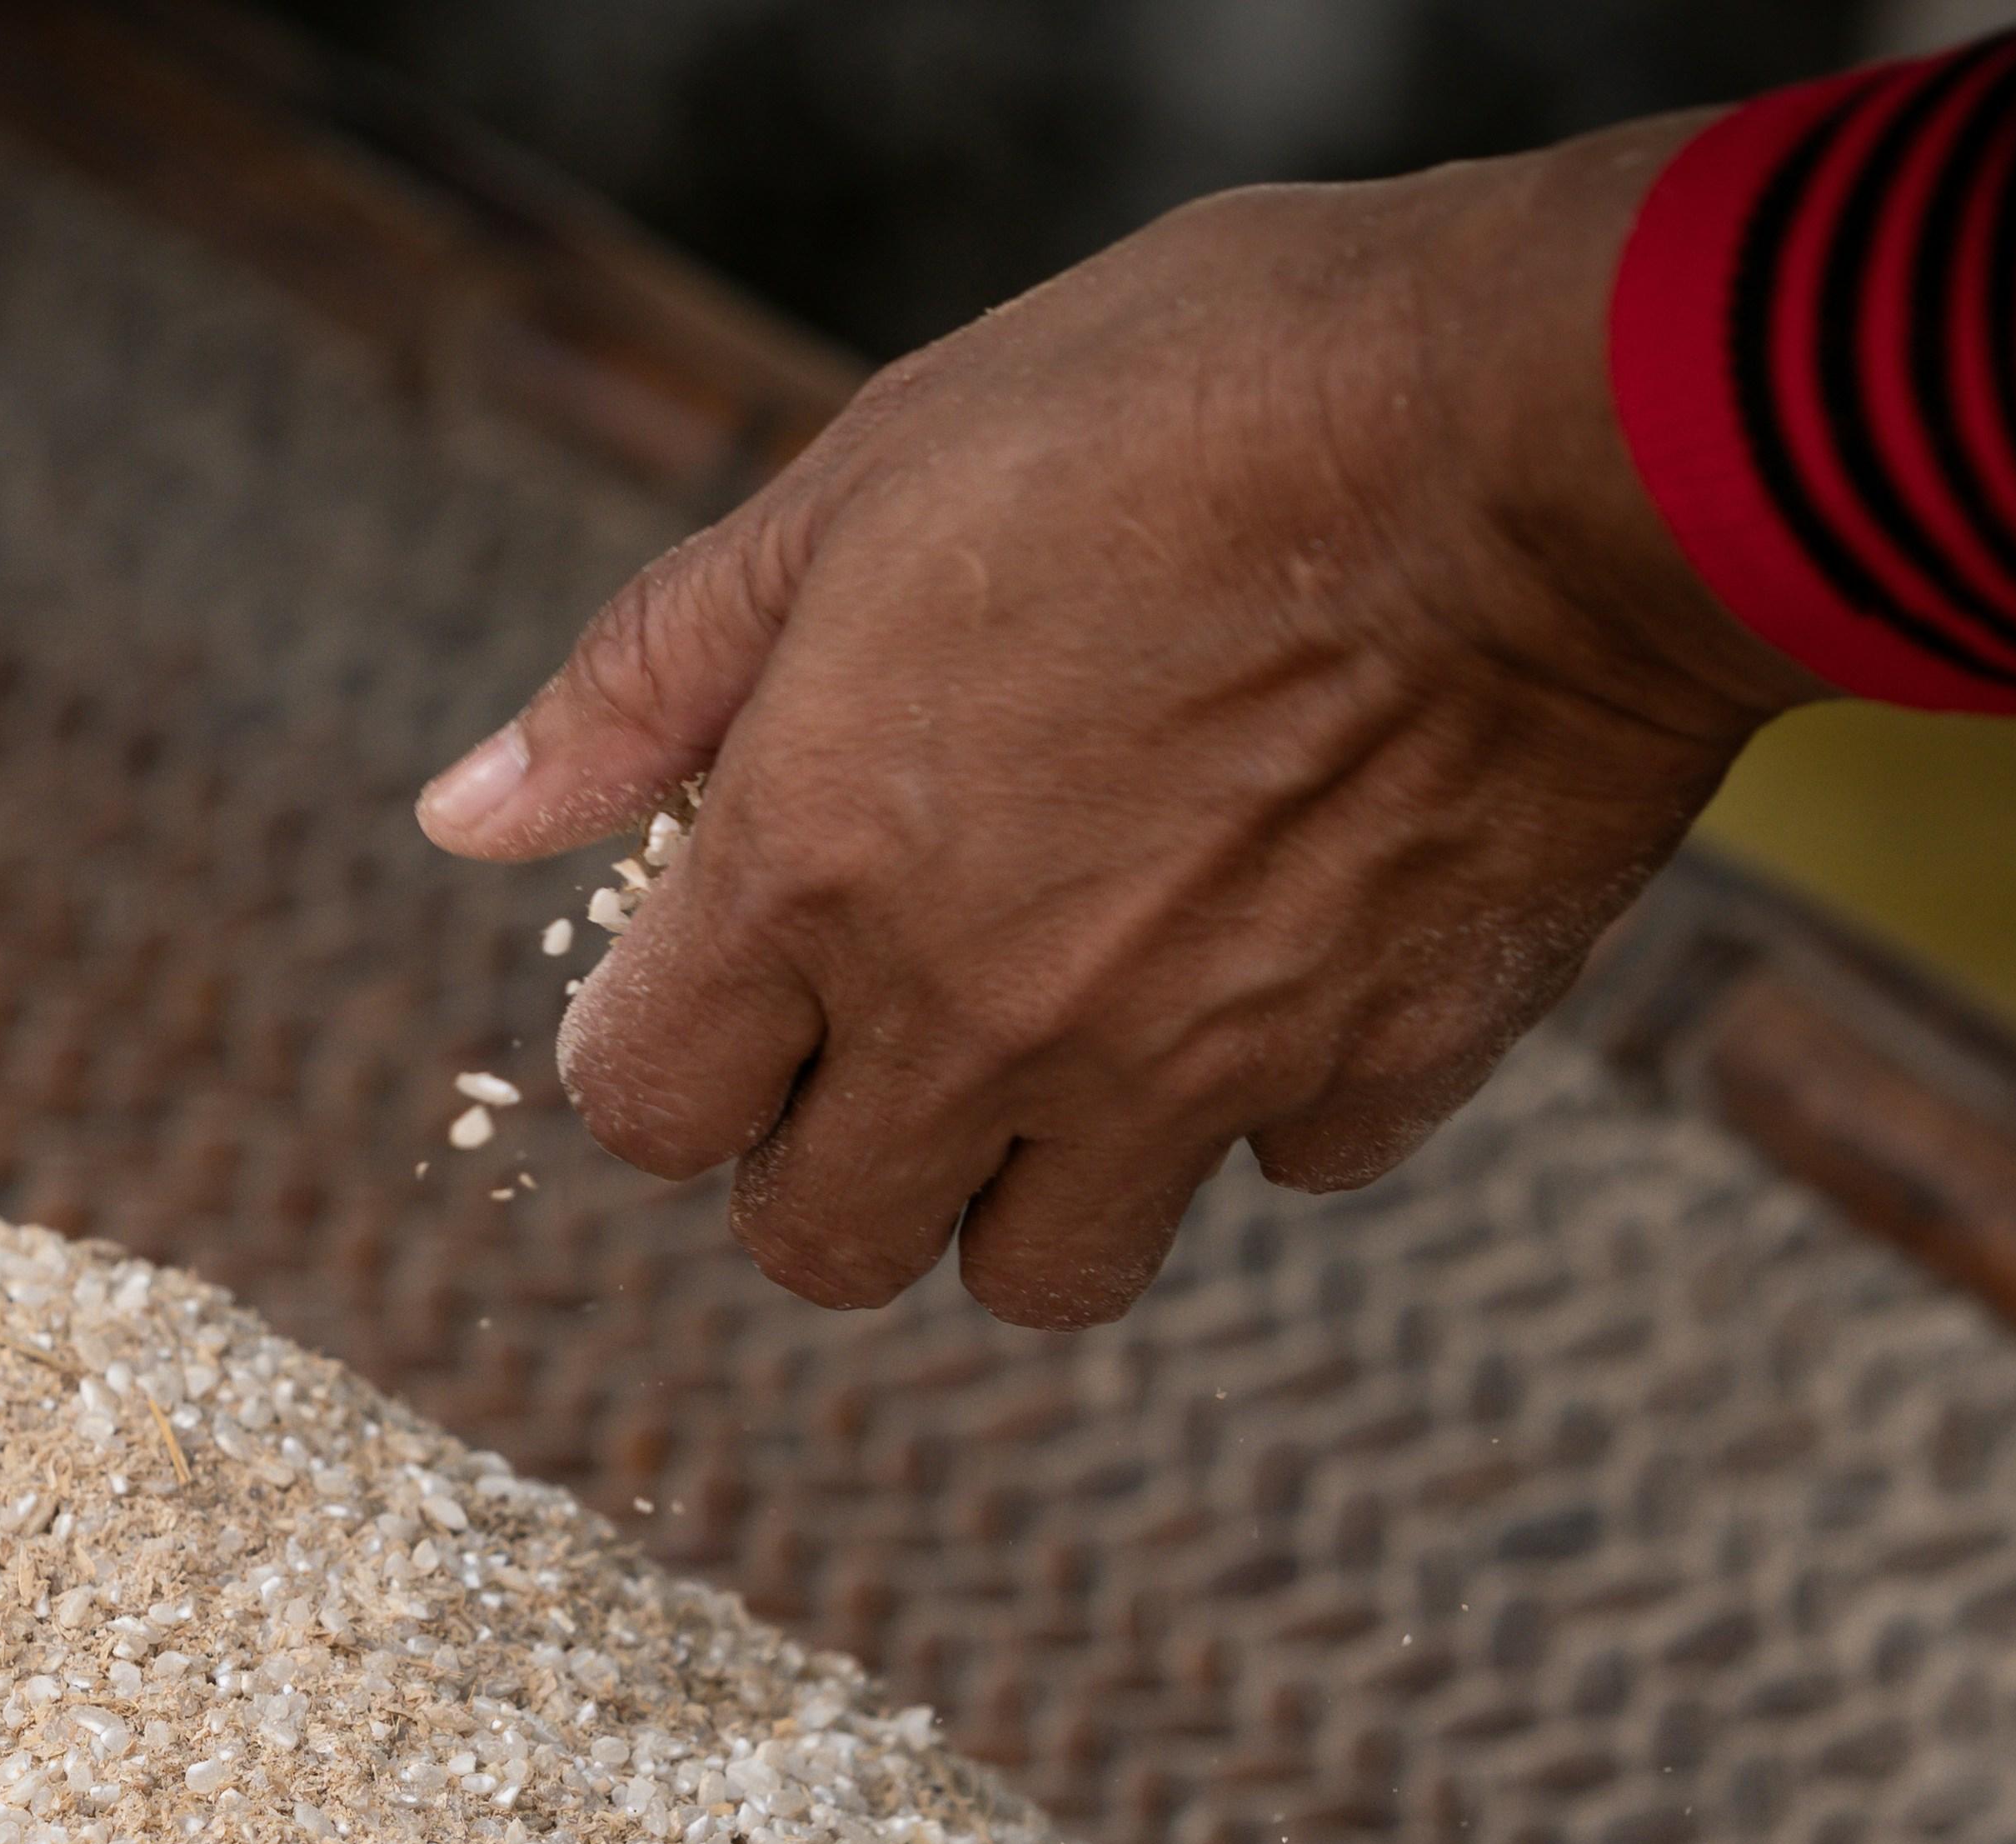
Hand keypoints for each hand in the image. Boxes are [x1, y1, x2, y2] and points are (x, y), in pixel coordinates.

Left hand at [417, 117, 1825, 1327]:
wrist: (1549, 429)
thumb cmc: (1198, 402)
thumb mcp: (859, 475)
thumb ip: (648, 674)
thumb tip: (466, 816)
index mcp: (819, 870)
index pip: (645, 1110)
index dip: (671, 1049)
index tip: (729, 971)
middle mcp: (984, 1015)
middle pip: (824, 1247)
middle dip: (830, 1157)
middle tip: (891, 1016)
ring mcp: (1189, 1069)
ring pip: (1046, 1268)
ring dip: (1032, 1175)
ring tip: (1079, 1011)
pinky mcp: (1377, 1073)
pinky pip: (1280, 1166)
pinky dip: (1267, 1094)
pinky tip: (1283, 936)